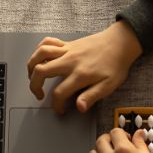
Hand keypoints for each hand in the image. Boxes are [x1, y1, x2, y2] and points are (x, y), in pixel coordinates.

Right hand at [27, 20, 142, 113]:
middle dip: (34, 86)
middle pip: (41, 71)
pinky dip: (40, 49)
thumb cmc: (116, 64)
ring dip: (31, 66)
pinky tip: (41, 58)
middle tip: (39, 95)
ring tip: (33, 77)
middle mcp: (70, 61)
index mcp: (80, 75)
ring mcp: (67, 50)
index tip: (60, 109)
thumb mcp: (109, 85)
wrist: (120, 43)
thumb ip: (92, 96)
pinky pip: (47, 42)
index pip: (59, 93)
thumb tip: (79, 107)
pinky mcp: (68, 44)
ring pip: (40, 54)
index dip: (56, 105)